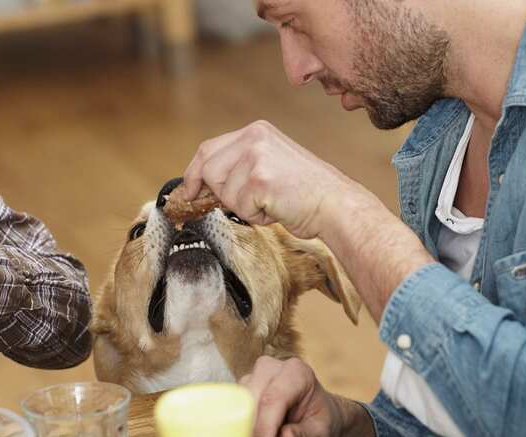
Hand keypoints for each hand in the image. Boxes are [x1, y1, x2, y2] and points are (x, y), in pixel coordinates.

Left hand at [183, 120, 373, 238]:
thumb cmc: (305, 192)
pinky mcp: (260, 179)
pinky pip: (238, 207)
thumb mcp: (269, 165)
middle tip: (247, 203)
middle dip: (220, 194)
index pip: (208, 149)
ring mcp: (256, 157)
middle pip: (209, 170)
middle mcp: (254, 138)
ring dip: (243, 207)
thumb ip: (238, 166)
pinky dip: (255, 216)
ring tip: (270, 202)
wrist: (335, 204)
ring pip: (222, 192)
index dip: (194, 173)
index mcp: (256, 131)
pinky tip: (276, 208)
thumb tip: (200, 185)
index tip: (189, 191)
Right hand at [240, 356, 376, 436]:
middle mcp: (272, 368)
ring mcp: (254, 376)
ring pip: (239, 402)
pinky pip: (233, 407)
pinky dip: (241, 425)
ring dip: (247, 427)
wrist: (317, 415)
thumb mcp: (320, 432)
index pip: (274, 398)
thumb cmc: (320, 421)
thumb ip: (303, 436)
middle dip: (254, 428)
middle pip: (252, 399)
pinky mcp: (242, 388)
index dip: (265, 425)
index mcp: (297, 372)